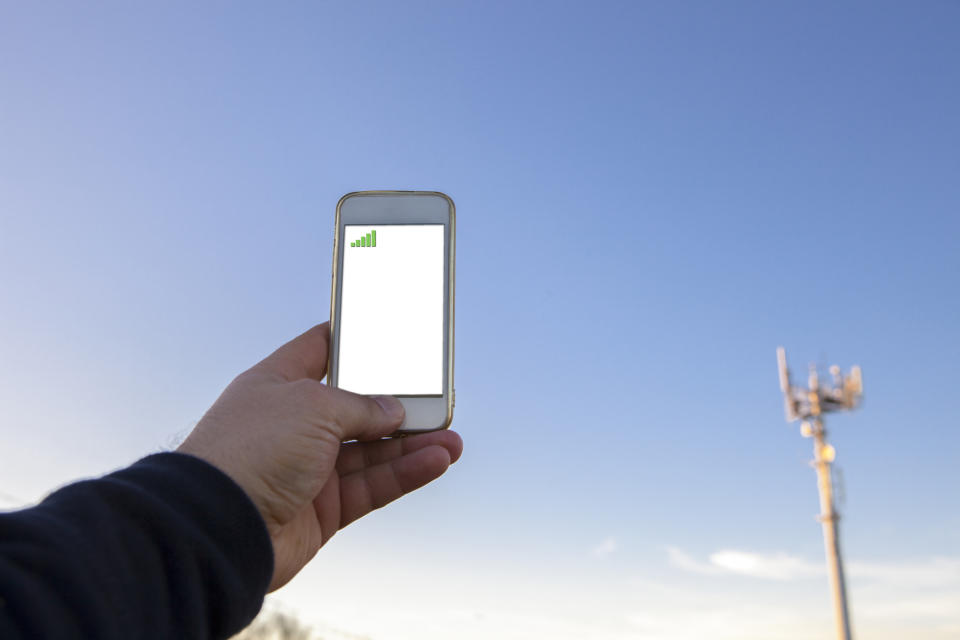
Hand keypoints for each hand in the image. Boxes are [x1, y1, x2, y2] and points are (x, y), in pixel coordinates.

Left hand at [177, 323, 461, 590]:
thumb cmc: (249, 451)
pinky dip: (405, 474)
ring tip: (451, 439)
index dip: (353, 341)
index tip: (386, 333)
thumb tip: (393, 412)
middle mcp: (293, 424)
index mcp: (278, 384)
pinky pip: (372, 486)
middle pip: (356, 407)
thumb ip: (361, 406)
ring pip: (372, 451)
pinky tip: (435, 461)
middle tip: (434, 399)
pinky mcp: (322, 509)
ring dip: (413, 445)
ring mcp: (308, 468)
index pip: (319, 350)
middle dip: (397, 404)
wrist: (218, 527)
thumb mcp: (313, 406)